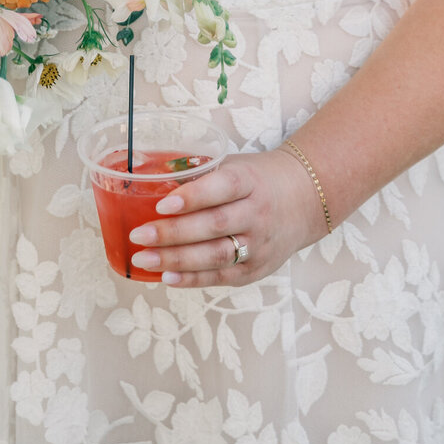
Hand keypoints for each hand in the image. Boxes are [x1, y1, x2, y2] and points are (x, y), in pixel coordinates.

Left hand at [126, 147, 326, 286]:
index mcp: (251, 181)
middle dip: (173, 234)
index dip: (193, 197)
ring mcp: (259, 245)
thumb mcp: (234, 163)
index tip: (161, 204)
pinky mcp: (257, 269)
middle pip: (214, 226)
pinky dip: (192, 279)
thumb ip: (199, 171)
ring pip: (216, 256)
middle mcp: (258, 214)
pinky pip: (221, 277)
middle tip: (138, 235)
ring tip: (143, 259)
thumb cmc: (258, 177)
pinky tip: (167, 278)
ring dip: (176, 260)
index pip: (223, 188)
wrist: (305, 199)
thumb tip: (150, 174)